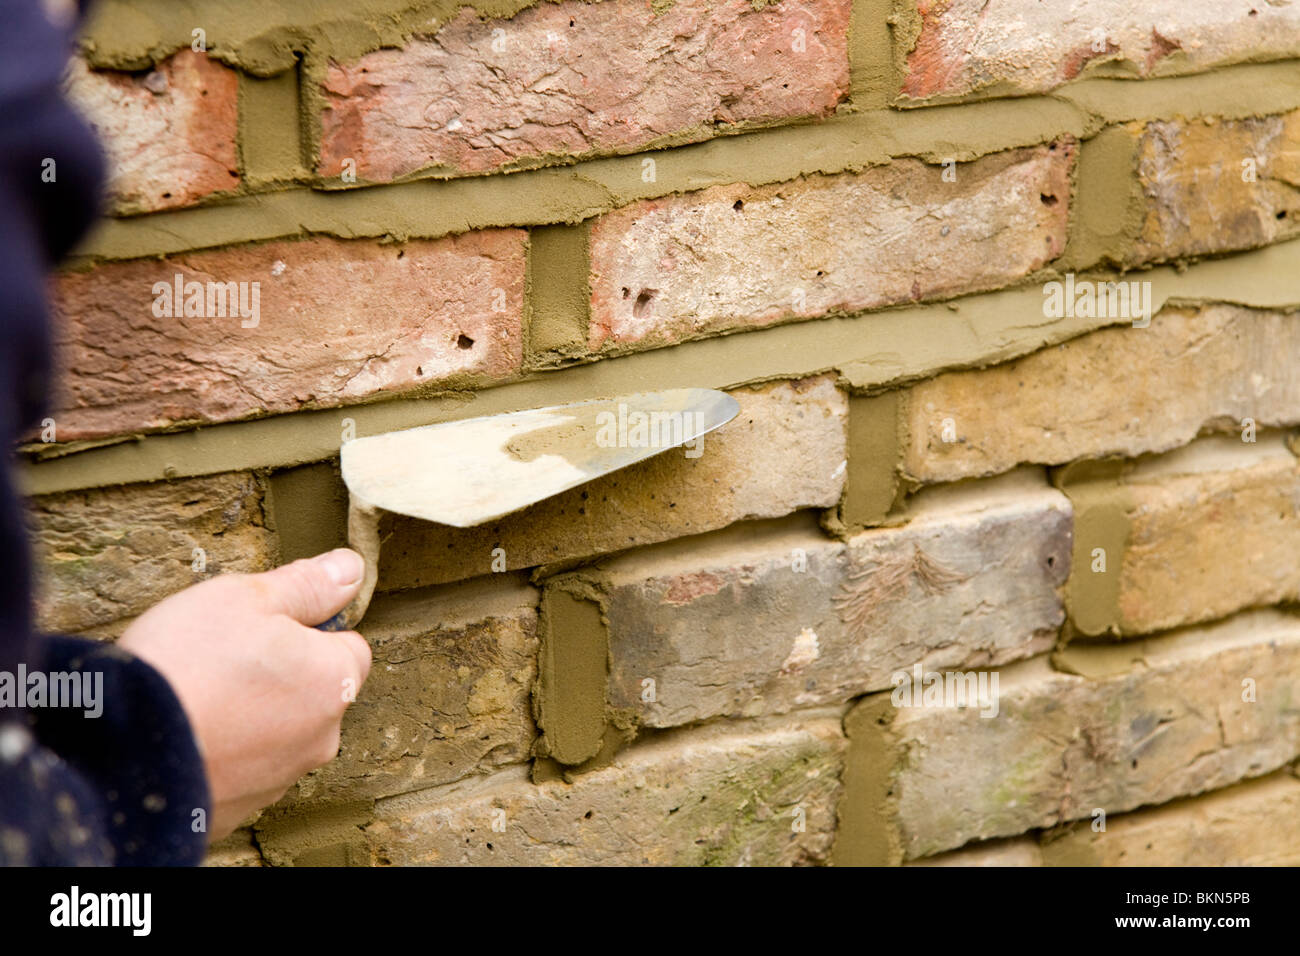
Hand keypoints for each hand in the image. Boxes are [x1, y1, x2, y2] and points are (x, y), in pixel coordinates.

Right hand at [119, 548, 371, 839]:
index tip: (263, 627)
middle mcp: (321, 737)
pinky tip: (183, 735)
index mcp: (333, 681)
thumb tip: (350, 569)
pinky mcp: (240, 809)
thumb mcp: (246, 598)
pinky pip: (240, 768)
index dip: (307, 630)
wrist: (120, 756)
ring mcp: (280, 778)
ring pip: (276, 731)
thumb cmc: (187, 666)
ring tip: (196, 697)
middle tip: (220, 660)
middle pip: (312, 691)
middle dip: (278, 675)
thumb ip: (306, 585)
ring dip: (248, 715)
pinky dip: (220, 752)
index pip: (347, 646)